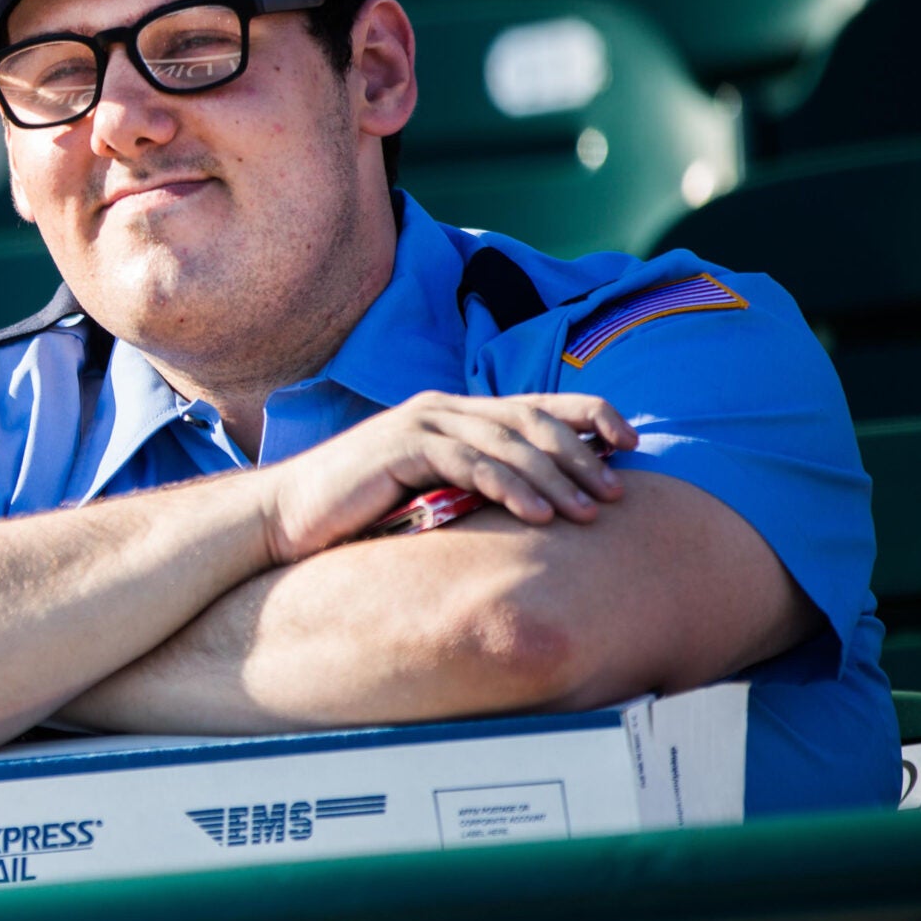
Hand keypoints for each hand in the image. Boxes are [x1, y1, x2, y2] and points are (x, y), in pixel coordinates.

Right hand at [263, 392, 636, 565]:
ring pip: (507, 442)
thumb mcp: (432, 492)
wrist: (288, 516)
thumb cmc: (361, 511)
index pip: (537, 403)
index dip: (590, 415)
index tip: (632, 444)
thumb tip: (543, 505)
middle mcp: (442, 407)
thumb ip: (478, 484)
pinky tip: (536, 516)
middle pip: (531, 420)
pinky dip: (508, 487)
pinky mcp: (400, 447)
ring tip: (588, 513)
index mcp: (455, 412)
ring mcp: (420, 423)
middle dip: (582, 456)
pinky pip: (468, 463)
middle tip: (615, 495)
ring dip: (554, 478)